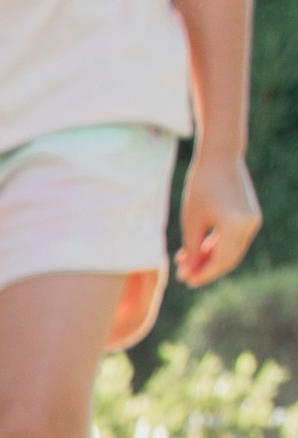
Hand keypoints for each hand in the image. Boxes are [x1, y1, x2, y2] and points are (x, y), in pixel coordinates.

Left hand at [177, 144, 261, 289]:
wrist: (220, 156)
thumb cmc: (201, 185)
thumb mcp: (191, 220)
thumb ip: (192, 248)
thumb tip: (189, 273)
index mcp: (235, 226)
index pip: (220, 262)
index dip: (202, 274)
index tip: (184, 280)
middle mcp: (249, 226)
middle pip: (228, 259)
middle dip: (206, 269)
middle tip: (184, 275)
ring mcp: (253, 222)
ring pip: (231, 250)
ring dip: (210, 258)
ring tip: (186, 262)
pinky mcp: (250, 217)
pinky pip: (234, 239)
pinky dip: (218, 246)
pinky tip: (198, 248)